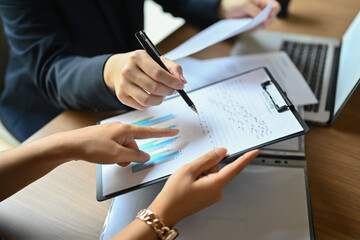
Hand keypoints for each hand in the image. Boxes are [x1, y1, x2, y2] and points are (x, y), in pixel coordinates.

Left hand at [62, 122, 178, 166]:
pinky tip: (105, 157)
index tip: (174, 131)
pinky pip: (117, 147)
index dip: (163, 132)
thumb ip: (134, 156)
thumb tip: (145, 156)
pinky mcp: (105, 137)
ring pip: (125, 148)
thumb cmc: (92, 146)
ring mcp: (112, 133)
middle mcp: (120, 129)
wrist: (70, 145)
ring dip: (121, 156)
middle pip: (135, 145)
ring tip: (109, 159)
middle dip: (131, 155)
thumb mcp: (117, 155)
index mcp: (126, 129)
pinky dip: (115, 154)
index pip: (150, 131)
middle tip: (119, 161)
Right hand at [103, 50, 186, 109]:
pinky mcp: (121, 96)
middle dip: (168, 91)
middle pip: (153, 88)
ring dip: (160, 100)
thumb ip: (173, 68)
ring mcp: (123, 84)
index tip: (181, 85)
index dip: (172, 81)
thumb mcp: (157, 59)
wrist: (118, 68)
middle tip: (173, 90)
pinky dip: (151, 104)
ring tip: (163, 94)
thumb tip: (183, 81)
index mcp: (137, 57)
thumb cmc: (143, 64)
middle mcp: (127, 71)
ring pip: (147, 100)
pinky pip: (141, 106)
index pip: (158, 73)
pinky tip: (152, 97)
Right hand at [147, 148, 259, 226]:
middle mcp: (217, 192)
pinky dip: (199, 178)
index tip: (255, 151)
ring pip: (211, 174)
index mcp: (215, 185)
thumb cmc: (174, 195)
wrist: (165, 212)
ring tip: (187, 179)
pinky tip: (188, 183)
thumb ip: (207, 159)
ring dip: (200, 172)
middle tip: (190, 170)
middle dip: (205, 165)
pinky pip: (207, 181)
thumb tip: (221, 152)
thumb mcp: (189, 170)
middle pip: (218, 169)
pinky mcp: (207, 196)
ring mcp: (212, 195)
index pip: (235, 169)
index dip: (246, 158)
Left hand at [218, 0, 280, 26]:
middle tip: (257, 24)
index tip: (265, 19)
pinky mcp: (253, 24)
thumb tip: (263, 20)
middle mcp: (263, 10)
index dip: (273, 13)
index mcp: (264, 1)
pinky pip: (255, 29)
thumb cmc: (236, 2)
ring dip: (256, 27)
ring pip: (264, 26)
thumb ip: (255, 11)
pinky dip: (251, 30)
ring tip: (248, 25)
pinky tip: (245, 28)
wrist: (226, 9)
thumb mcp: (246, 4)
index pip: (275, 7)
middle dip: (265, 23)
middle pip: (272, 18)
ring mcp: (259, 18)